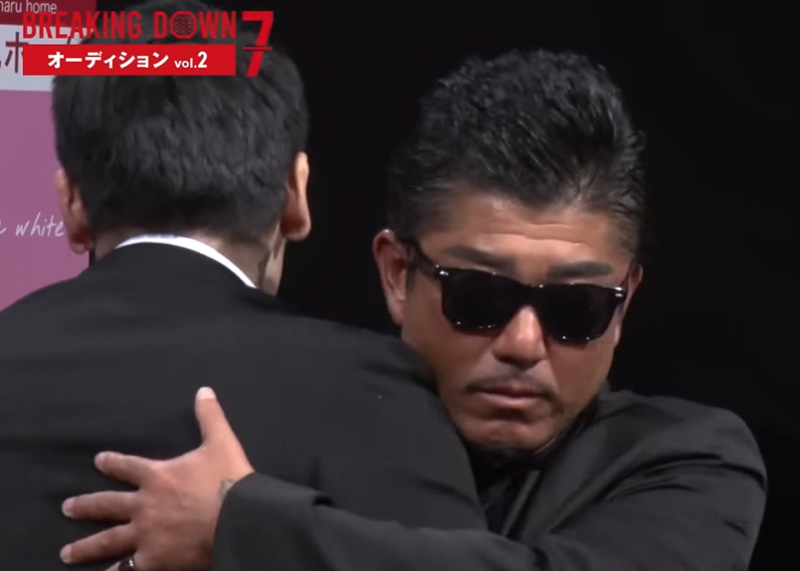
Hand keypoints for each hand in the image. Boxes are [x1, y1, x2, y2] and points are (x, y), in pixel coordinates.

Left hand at [60, 387, 254, 570]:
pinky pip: (128, 569)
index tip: (97, 461)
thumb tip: (203, 390)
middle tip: (67, 507)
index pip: (128, 466)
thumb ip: (209, 417)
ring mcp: (146, 534)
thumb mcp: (221, 442)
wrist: (238, 518)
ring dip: (86, 546)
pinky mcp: (155, 559)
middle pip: (108, 504)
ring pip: (109, 540)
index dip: (112, 463)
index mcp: (158, 476)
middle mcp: (144, 505)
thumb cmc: (228, 479)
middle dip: (86, 506)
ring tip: (67, 553)